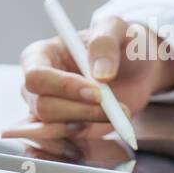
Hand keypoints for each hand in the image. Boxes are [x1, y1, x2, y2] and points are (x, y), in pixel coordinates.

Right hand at [2, 17, 173, 142]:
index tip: (97, 92)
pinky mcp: (62, 129)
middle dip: (80, 110)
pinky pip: (59, 143)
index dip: (64, 87)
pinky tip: (102, 131)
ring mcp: (47, 110)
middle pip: (43, 106)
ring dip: (86, 124)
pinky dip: (77, 142)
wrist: (136, 70)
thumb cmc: (120, 44)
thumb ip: (105, 42)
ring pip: (52, 128)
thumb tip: (99, 74)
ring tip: (115, 115)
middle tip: (114, 108)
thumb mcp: (117, 29)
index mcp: (41, 55)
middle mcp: (38, 86)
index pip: (37, 76)